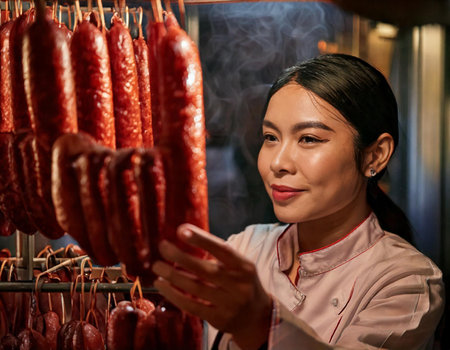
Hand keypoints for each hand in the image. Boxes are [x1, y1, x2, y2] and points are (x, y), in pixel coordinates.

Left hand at [152, 223, 272, 349]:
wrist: (257, 317)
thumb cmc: (241, 283)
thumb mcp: (239, 266)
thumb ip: (218, 254)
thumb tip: (185, 233)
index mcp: (245, 267)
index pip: (222, 250)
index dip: (202, 240)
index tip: (181, 230)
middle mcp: (239, 286)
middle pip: (206, 270)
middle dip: (181, 257)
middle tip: (163, 246)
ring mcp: (229, 304)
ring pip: (196, 288)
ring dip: (173, 275)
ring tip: (157, 265)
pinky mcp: (218, 319)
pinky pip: (192, 306)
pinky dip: (174, 294)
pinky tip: (162, 284)